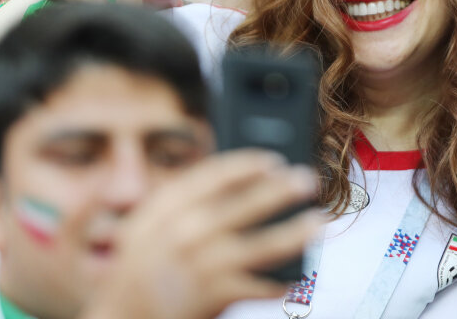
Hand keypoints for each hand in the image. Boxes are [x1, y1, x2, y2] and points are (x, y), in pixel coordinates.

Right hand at [84, 151, 321, 318]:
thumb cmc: (138, 271)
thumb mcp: (146, 227)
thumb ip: (182, 203)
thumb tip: (236, 182)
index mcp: (164, 208)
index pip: (214, 175)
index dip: (248, 164)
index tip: (273, 160)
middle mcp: (184, 232)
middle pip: (244, 204)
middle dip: (281, 190)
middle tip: (308, 179)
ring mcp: (200, 265)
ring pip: (261, 245)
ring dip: (294, 232)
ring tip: (318, 222)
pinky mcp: (213, 296)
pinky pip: (257, 286)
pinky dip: (279, 282)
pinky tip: (296, 276)